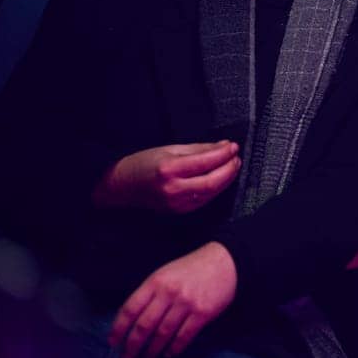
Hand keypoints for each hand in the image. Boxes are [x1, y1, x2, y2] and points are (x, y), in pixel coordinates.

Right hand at [93, 141, 241, 212]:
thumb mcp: (169, 149)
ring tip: (233, 166)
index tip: (234, 146)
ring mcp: (176, 203)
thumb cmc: (143, 163)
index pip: (206, 162)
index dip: (224, 154)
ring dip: (226, 179)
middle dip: (230, 169)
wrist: (121, 187)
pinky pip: (204, 200)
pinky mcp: (179, 211)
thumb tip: (224, 146)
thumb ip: (199, 149)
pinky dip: (216, 189)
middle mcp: (174, 189)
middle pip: (213, 181)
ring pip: (211, 193)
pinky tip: (221, 179)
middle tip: (237, 157)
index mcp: (170, 169)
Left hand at [109, 242, 237, 357]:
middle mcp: (169, 293)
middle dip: (133, 345)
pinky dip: (174, 348)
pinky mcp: (203, 313)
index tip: (113, 342)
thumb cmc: (192, 269)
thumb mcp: (165, 274)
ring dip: (153, 350)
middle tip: (127, 357)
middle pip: (144, 325)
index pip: (130, 309)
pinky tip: (169, 353)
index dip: (119, 328)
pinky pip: (184, 336)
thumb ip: (150, 294)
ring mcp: (186, 304)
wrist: (225, 262)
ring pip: (163, 334)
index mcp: (156, 282)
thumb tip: (133, 321)